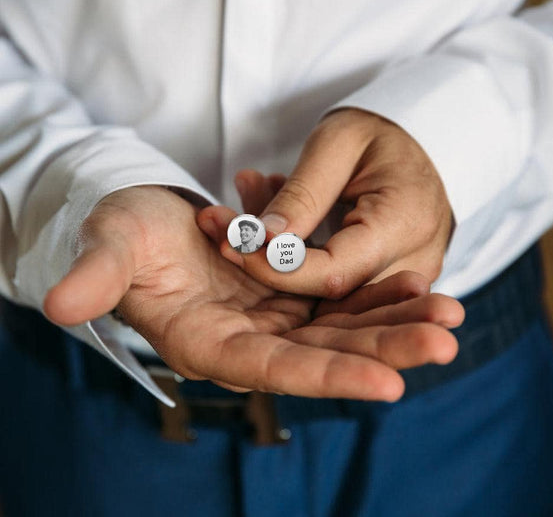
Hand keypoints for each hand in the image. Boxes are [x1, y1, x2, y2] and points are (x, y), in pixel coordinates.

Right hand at [44, 185, 461, 400]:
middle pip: (324, 353)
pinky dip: (376, 292)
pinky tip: (417, 284)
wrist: (147, 213)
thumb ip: (97, 274)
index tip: (391, 385)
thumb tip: (59, 303)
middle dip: (385, 349)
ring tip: (449, 313)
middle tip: (446, 340)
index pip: (274, 371)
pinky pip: (340, 296)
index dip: (329, 377)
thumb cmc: (125, 231)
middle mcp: (249, 338)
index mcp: (208, 343)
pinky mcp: (287, 291)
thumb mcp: (110, 245)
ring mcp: (273, 316)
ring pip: (341, 326)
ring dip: (394, 321)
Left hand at [200, 108, 452, 297]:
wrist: (421, 141)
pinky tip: (270, 222)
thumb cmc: (380, 133)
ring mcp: (402, 276)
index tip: (232, 244)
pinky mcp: (387, 278)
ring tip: (242, 211)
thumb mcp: (338, 144)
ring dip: (276, 258)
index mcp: (404, 224)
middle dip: (266, 264)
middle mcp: (412, 262)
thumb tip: (264, 240)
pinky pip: (335, 281)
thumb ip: (302, 194)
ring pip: (325, 290)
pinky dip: (296, 257)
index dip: (276, 267)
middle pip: (326, 290)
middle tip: (220, 227)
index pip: (331, 273)